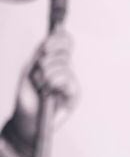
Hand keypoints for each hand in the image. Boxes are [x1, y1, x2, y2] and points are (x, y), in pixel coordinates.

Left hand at [9, 27, 78, 145]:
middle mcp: (67, 69)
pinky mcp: (75, 93)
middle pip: (65, 50)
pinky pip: (68, 78)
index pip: (66, 41)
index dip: (59, 38)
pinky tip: (48, 89)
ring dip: (47, 73)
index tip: (45, 45)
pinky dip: (55, 81)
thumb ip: (41, 54)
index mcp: (57, 61)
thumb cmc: (27, 97)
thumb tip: (52, 37)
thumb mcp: (29, 70)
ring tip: (40, 85)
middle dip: (48, 57)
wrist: (26, 120)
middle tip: (39, 70)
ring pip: (65, 64)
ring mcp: (72, 81)